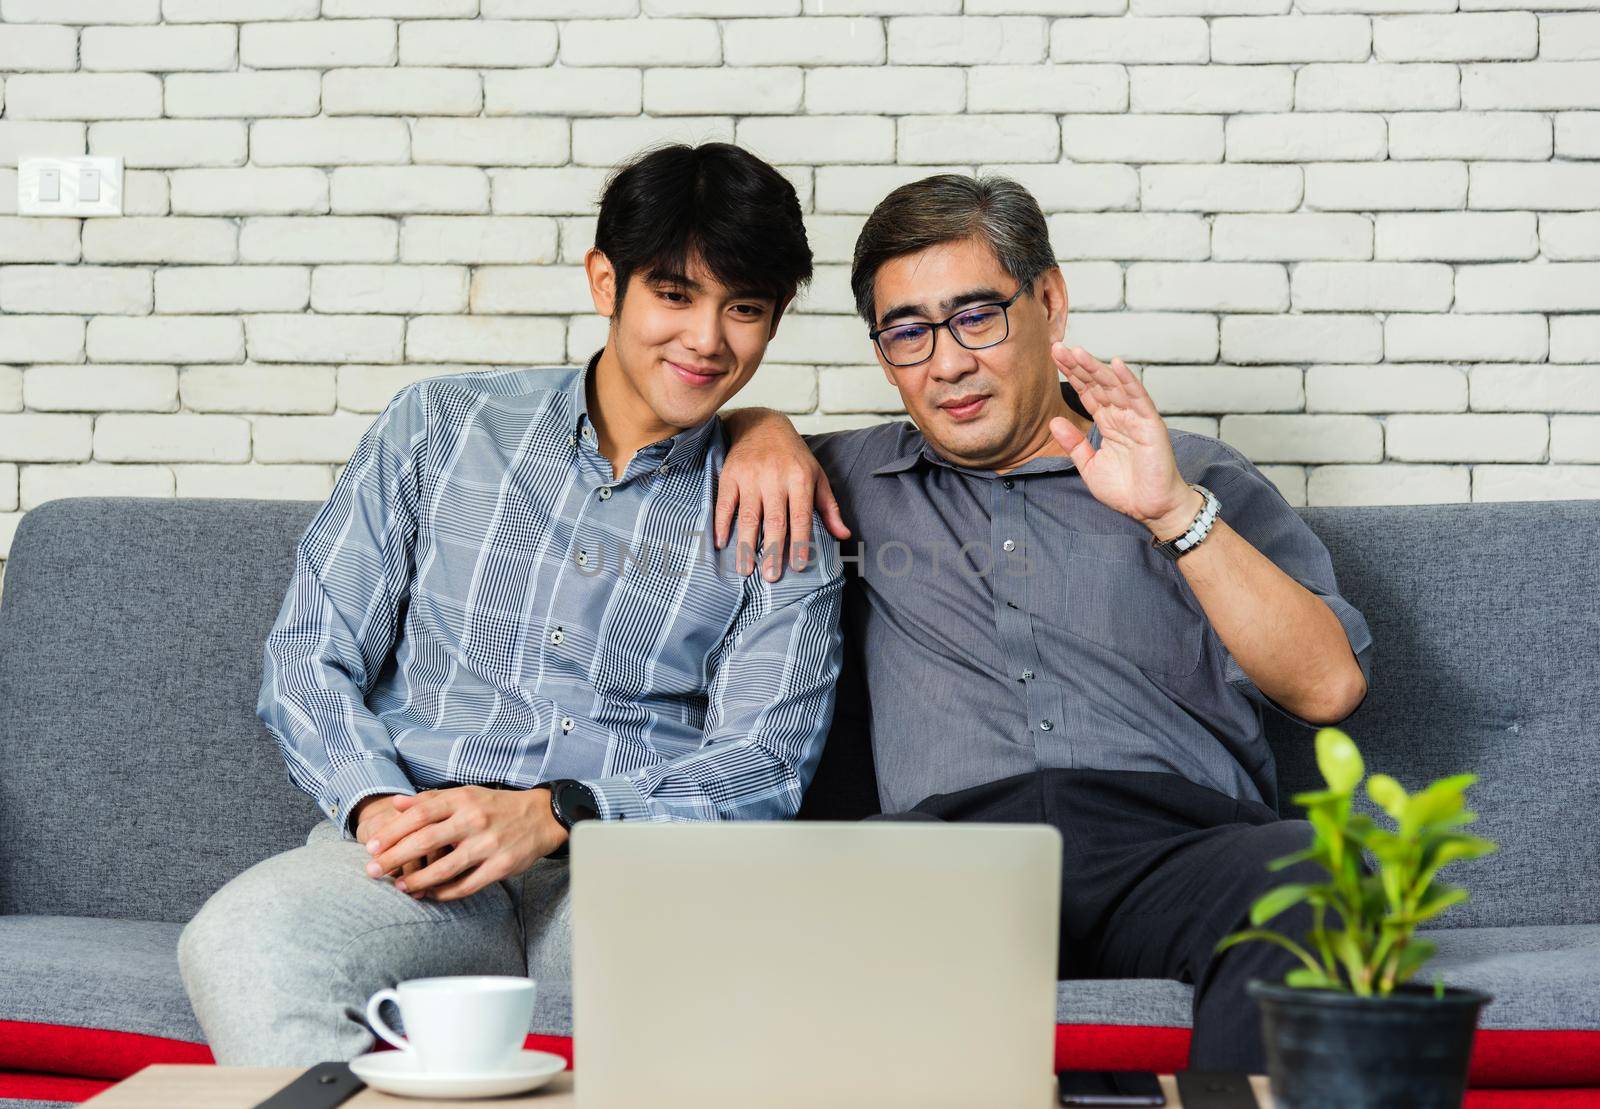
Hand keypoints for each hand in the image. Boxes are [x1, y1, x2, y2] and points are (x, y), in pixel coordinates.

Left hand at [362, 786, 568, 902]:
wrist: (541, 816)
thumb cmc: (496, 806)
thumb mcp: (466, 794)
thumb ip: (431, 799)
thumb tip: (396, 804)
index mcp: (463, 799)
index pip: (419, 814)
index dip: (392, 831)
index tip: (371, 847)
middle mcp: (474, 819)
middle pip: (425, 841)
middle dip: (394, 858)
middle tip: (372, 871)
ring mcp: (488, 844)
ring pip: (444, 868)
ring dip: (417, 881)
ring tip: (399, 887)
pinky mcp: (501, 866)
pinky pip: (466, 885)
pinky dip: (444, 892)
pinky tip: (430, 894)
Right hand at [716, 408, 850, 581]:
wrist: (762, 425)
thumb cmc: (794, 457)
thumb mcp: (817, 477)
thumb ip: (829, 508)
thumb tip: (843, 536)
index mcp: (800, 479)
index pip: (801, 516)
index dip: (800, 542)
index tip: (798, 566)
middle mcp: (775, 478)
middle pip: (774, 520)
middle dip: (773, 550)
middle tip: (771, 576)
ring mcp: (751, 477)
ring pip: (749, 516)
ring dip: (746, 545)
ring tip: (745, 569)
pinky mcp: (730, 476)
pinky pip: (725, 504)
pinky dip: (722, 524)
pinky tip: (721, 543)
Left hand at [1046, 343, 1199, 538]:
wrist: (1151, 509)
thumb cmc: (1126, 490)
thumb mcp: (1090, 466)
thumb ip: (1074, 443)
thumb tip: (1053, 421)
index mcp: (1108, 422)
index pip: (1087, 393)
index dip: (1072, 374)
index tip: (1055, 356)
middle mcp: (1122, 415)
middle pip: (1097, 384)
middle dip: (1078, 365)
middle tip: (1058, 346)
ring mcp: (1136, 418)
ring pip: (1114, 386)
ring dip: (1096, 368)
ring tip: (1077, 352)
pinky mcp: (1151, 424)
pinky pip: (1139, 398)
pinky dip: (1128, 381)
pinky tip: (1115, 364)